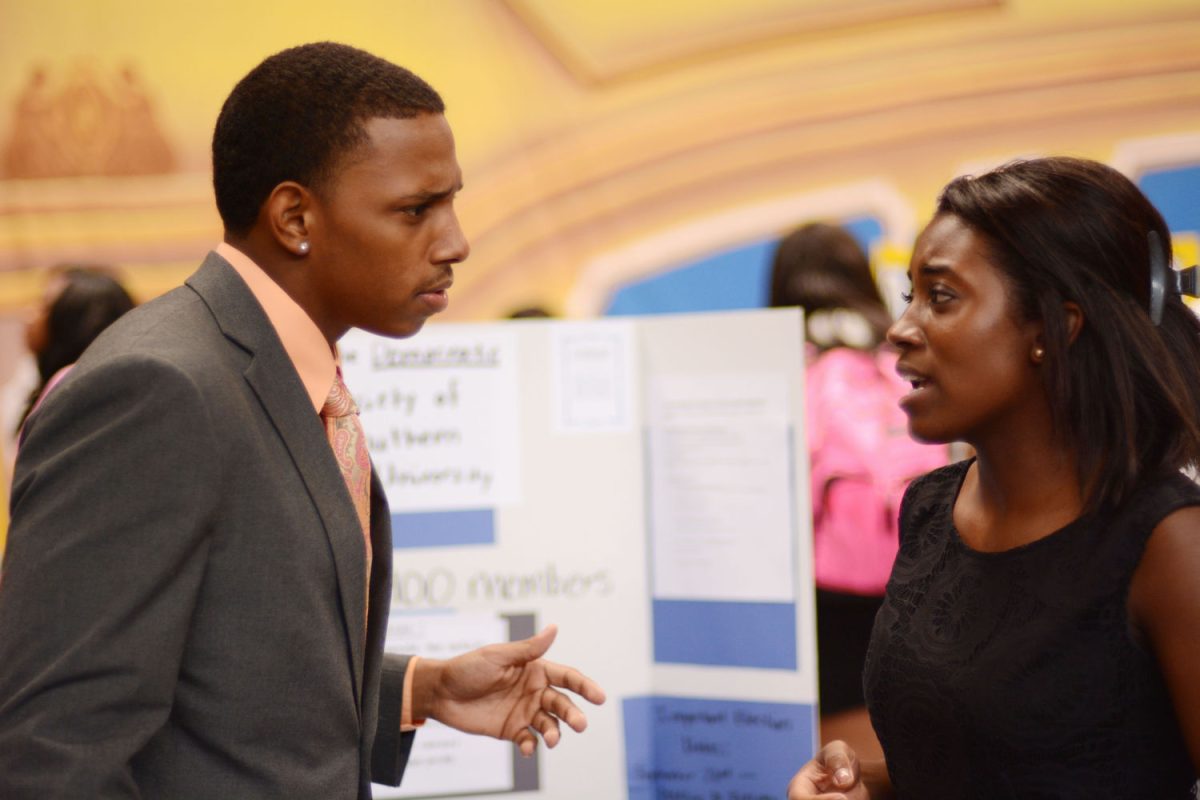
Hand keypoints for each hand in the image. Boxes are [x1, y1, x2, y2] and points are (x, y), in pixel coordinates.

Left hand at [413, 624, 605, 756]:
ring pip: (549, 724)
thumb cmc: (468, 668)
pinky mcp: (511, 730)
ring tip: (551, 740)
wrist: (440, 692)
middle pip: (562, 703)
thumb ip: (528, 649)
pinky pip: (528, 740)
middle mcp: (534, 691)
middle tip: (580, 725)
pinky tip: (527, 747)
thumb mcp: (498, 656)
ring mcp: (524, 711)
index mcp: (535, 670)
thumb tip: (555, 628)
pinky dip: (532, 745)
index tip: (600, 697)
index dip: (585, 686)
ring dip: (554, 733)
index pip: (567, 677)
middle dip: (573, 714)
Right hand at [787, 741, 869, 799]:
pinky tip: (856, 799)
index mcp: (799, 788)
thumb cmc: (841, 761)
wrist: (854, 780)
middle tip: (851, 799)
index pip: (799, 799)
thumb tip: (842, 780)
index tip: (844, 798)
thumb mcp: (838, 750)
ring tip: (855, 797)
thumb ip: (837, 759)